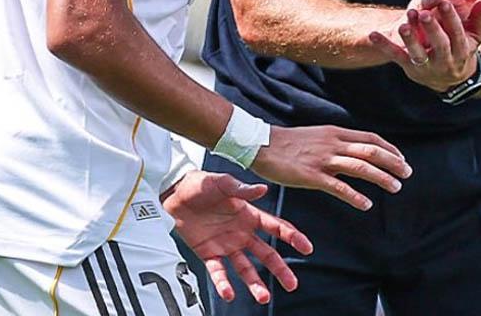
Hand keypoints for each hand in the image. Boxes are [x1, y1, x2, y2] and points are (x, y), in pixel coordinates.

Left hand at [161, 171, 312, 304]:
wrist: (173, 192)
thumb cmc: (200, 184)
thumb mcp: (222, 183)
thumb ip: (242, 189)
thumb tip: (263, 189)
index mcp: (249, 214)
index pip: (276, 227)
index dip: (292, 237)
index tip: (307, 248)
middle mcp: (241, 232)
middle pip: (266, 254)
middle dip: (280, 269)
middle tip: (292, 284)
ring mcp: (226, 244)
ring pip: (246, 268)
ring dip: (255, 283)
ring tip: (264, 297)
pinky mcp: (208, 253)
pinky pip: (218, 271)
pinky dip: (223, 283)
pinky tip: (229, 294)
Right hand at [250, 125, 410, 210]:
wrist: (261, 144)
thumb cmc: (288, 143)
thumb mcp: (317, 135)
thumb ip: (335, 143)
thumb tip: (353, 151)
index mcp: (335, 133)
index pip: (370, 138)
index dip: (389, 149)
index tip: (401, 159)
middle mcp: (333, 144)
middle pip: (371, 150)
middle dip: (392, 162)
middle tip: (407, 173)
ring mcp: (323, 159)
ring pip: (360, 166)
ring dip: (381, 177)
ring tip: (396, 187)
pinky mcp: (312, 176)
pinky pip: (338, 186)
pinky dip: (355, 196)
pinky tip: (366, 204)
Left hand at [370, 0, 480, 90]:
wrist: (450, 80)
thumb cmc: (463, 49)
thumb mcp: (475, 36)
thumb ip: (480, 18)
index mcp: (462, 50)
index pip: (458, 34)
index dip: (451, 19)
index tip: (445, 2)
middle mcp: (445, 61)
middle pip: (440, 45)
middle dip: (432, 29)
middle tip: (424, 12)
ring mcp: (426, 66)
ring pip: (418, 53)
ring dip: (410, 39)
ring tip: (403, 24)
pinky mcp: (410, 68)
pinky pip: (396, 57)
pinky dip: (384, 46)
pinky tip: (373, 34)